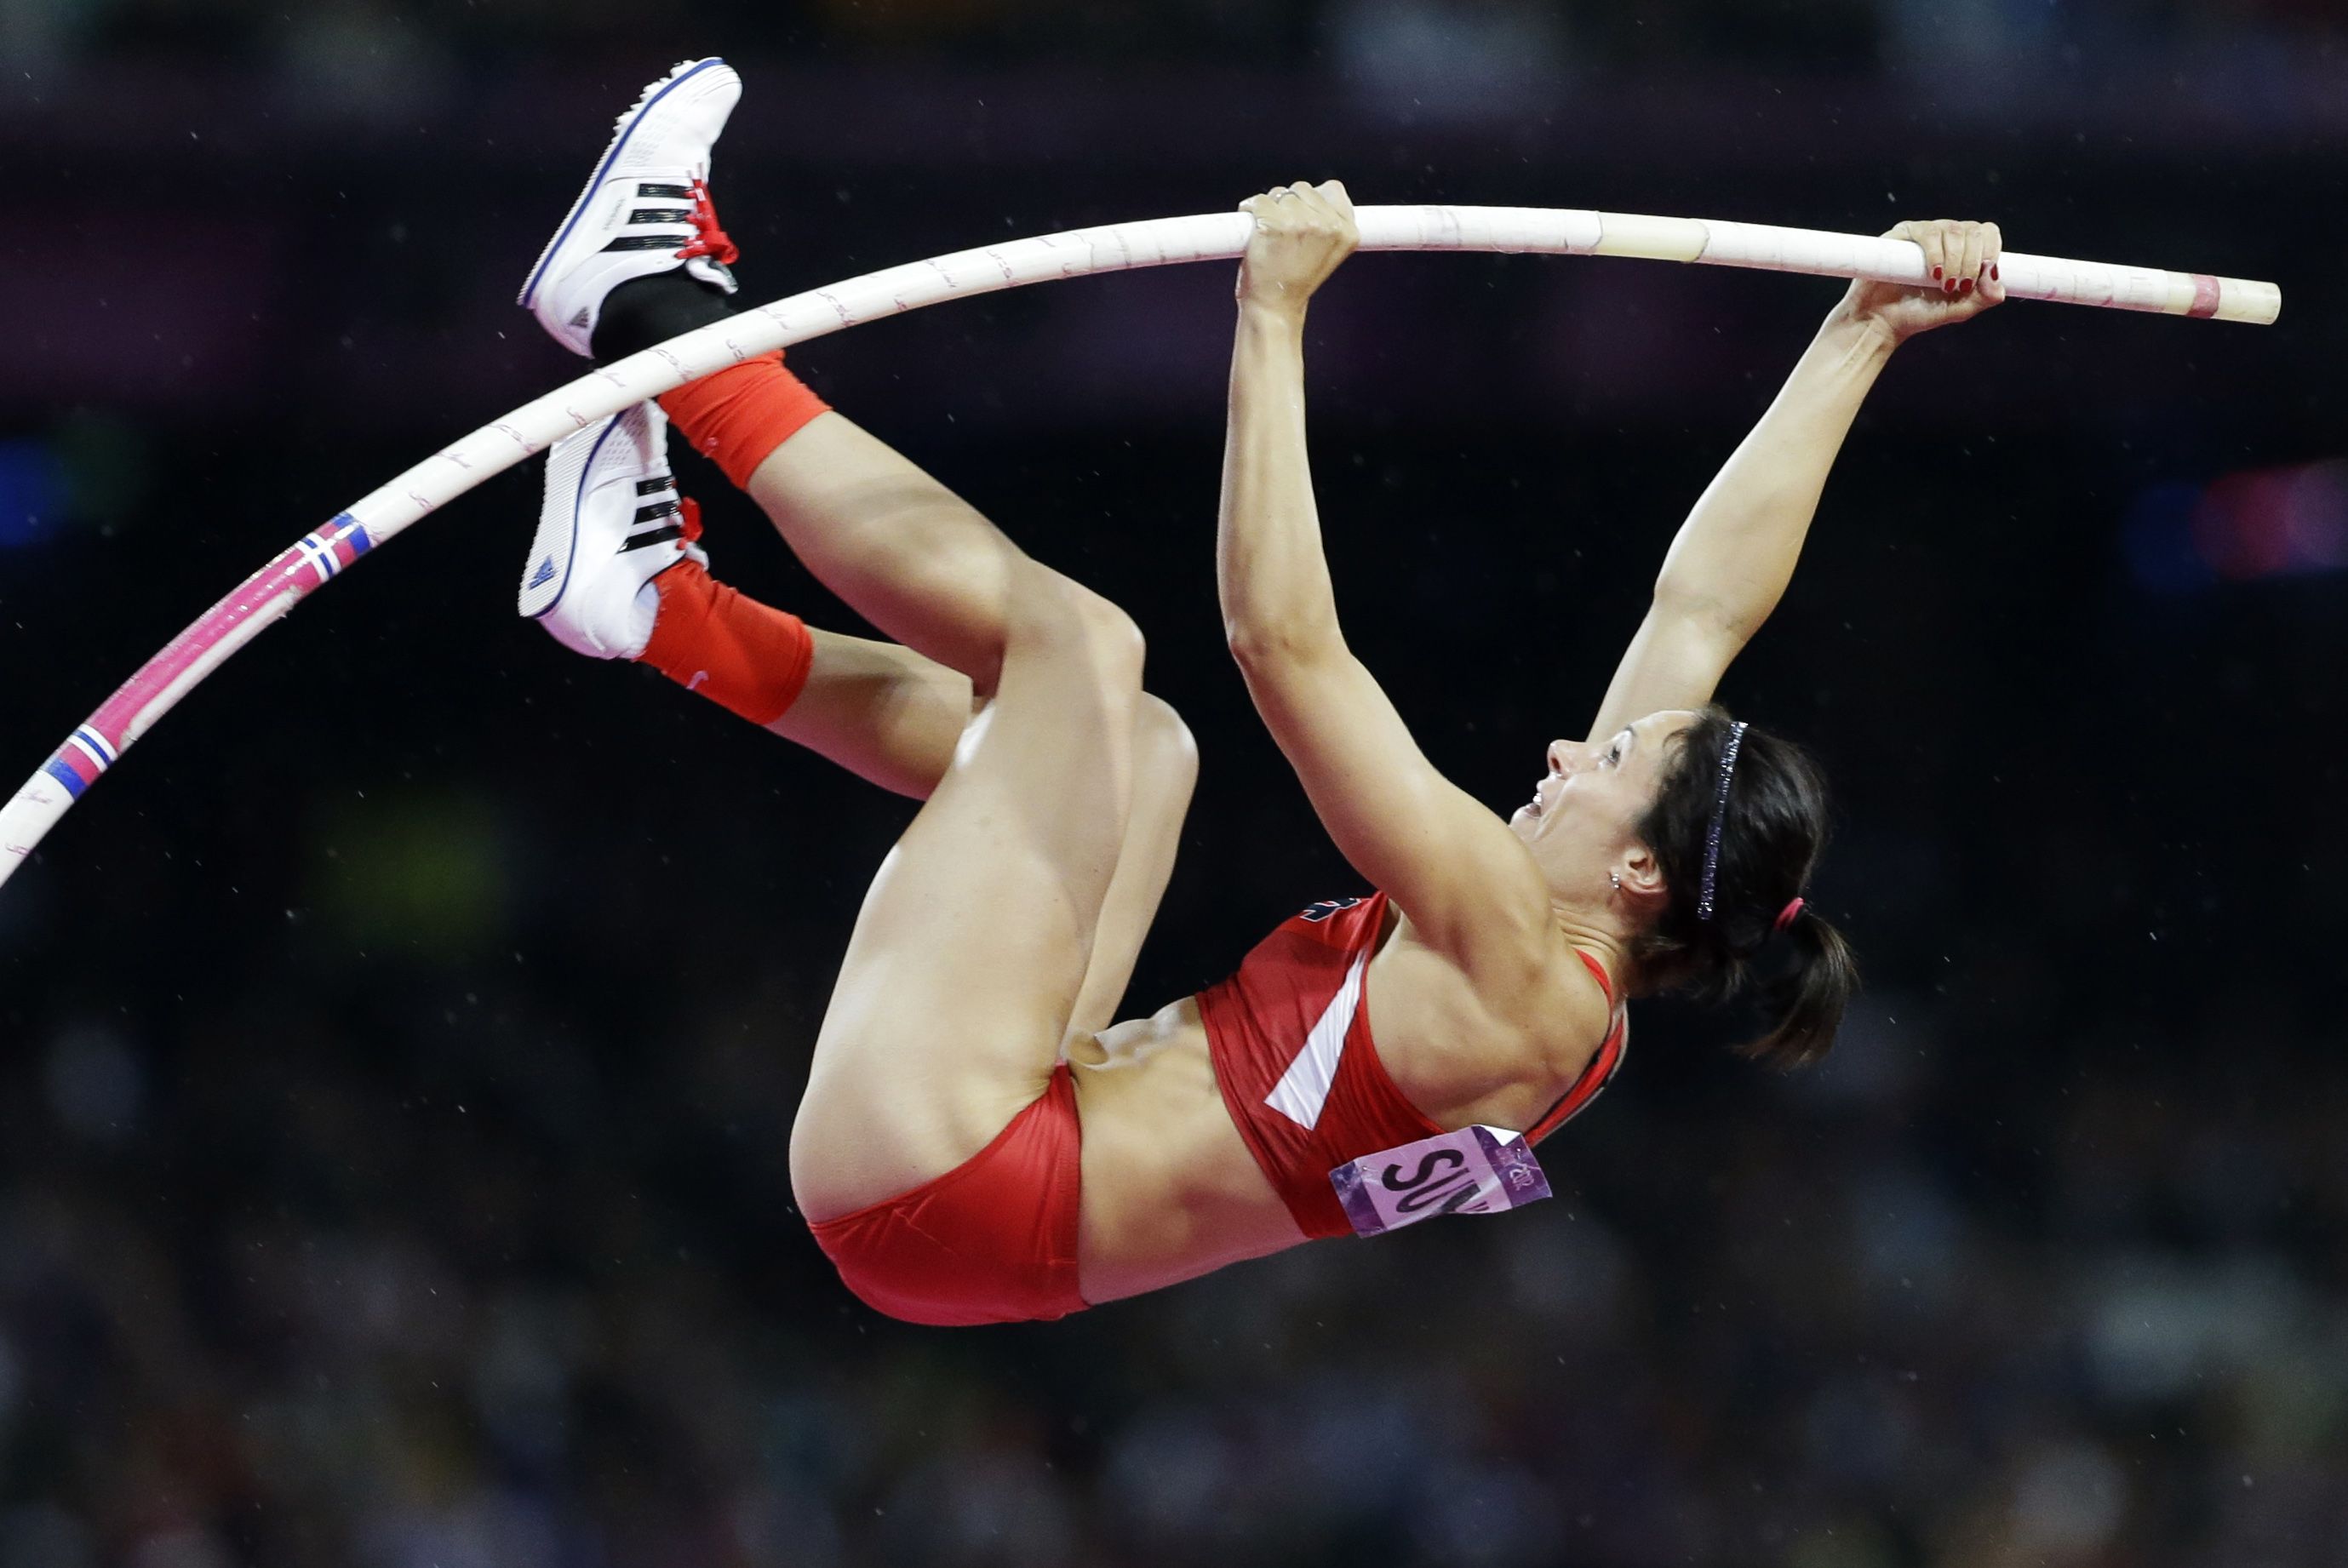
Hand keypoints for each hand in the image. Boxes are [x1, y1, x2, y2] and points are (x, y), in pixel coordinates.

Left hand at [1236, 180, 1357, 317]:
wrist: (1274, 307)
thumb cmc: (1296, 281)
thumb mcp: (1329, 252)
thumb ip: (1330, 224)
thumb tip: (1316, 195)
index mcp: (1347, 231)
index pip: (1332, 189)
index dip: (1312, 199)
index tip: (1304, 215)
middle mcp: (1328, 225)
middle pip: (1302, 189)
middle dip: (1289, 203)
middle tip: (1283, 233)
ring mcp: (1301, 223)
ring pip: (1280, 193)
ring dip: (1269, 208)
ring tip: (1270, 235)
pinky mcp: (1274, 224)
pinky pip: (1258, 201)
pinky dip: (1251, 210)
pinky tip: (1255, 229)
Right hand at [1841, 219, 2005, 341]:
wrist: (1882, 322)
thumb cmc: (1918, 314)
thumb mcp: (1959, 310)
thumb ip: (1984, 298)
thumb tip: (1996, 278)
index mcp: (1962, 249)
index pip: (1987, 233)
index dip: (1991, 249)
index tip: (1984, 274)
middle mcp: (1944, 236)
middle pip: (1973, 230)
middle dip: (1972, 261)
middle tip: (1959, 287)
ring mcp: (1922, 233)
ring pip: (1952, 230)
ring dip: (1955, 260)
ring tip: (1945, 285)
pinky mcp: (1901, 235)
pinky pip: (1927, 232)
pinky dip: (1936, 253)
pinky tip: (1933, 274)